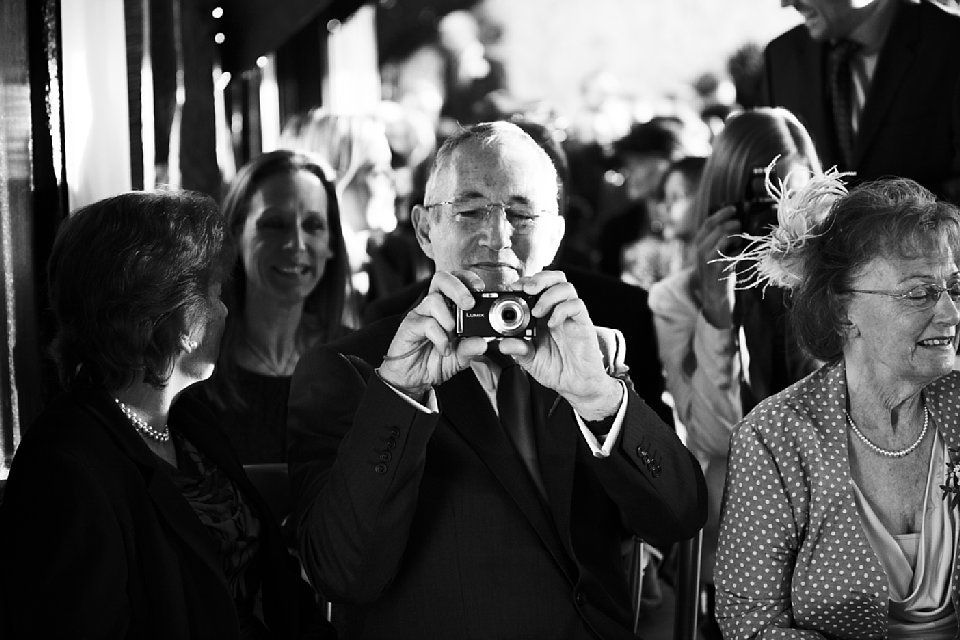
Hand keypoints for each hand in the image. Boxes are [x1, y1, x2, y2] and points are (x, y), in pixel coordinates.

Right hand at [378, 271, 488, 399]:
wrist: (414, 380)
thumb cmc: (435, 361)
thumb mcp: (461, 358)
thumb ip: (471, 349)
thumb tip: (484, 342)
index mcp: (448, 307)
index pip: (457, 281)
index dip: (468, 279)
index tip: (480, 288)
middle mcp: (434, 307)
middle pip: (442, 279)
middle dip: (459, 288)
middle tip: (469, 304)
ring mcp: (420, 314)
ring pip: (434, 300)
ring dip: (448, 319)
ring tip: (453, 336)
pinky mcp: (410, 326)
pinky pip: (426, 323)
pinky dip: (440, 337)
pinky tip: (444, 349)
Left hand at [497, 271, 622, 420]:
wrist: (577, 385)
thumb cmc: (556, 369)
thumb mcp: (530, 360)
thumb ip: (518, 350)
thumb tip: (502, 343)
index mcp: (544, 314)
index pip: (538, 286)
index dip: (526, 281)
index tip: (512, 288)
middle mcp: (558, 311)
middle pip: (555, 278)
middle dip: (539, 279)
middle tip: (526, 290)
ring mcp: (571, 316)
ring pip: (566, 287)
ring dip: (549, 294)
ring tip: (537, 311)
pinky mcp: (583, 324)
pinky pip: (577, 306)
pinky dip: (562, 310)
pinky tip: (552, 323)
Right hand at [692, 205, 740, 328]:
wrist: (713, 297)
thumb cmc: (717, 273)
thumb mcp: (712, 254)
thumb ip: (717, 239)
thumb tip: (735, 221)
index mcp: (698, 244)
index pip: (708, 222)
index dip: (721, 213)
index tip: (733, 208)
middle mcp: (700, 250)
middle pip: (718, 228)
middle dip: (732, 224)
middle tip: (741, 225)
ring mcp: (708, 259)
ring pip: (725, 238)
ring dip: (736, 236)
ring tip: (740, 241)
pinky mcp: (718, 268)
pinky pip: (732, 252)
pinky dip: (739, 250)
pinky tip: (741, 253)